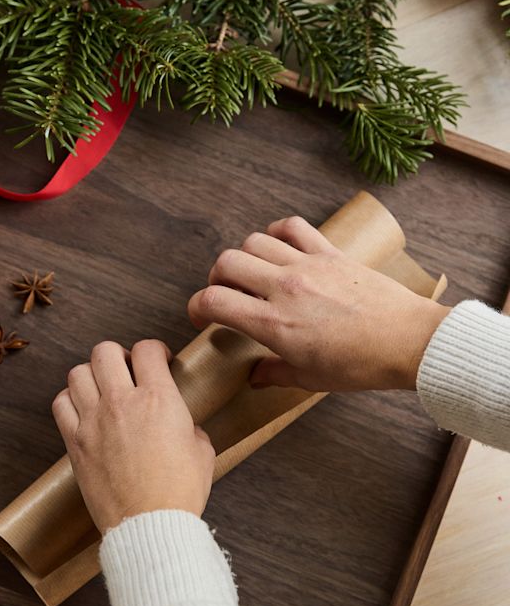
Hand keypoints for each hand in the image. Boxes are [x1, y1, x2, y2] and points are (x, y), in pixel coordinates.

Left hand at [52, 339, 214, 533]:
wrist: (150, 526)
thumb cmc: (179, 492)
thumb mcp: (202, 451)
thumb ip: (189, 426)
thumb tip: (182, 425)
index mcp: (159, 399)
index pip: (147, 350)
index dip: (154, 350)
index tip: (159, 361)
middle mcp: (122, 403)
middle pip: (105, 351)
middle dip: (118, 355)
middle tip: (128, 370)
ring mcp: (94, 422)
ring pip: (78, 372)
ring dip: (92, 375)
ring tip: (103, 388)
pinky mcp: (76, 443)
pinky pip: (61, 404)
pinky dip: (70, 400)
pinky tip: (83, 409)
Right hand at [188, 216, 449, 391]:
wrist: (409, 342)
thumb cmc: (361, 365)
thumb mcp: (311, 379)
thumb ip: (274, 374)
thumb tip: (254, 376)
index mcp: (274, 324)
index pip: (213, 301)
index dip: (197, 307)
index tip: (202, 316)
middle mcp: (284, 288)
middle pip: (226, 262)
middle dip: (216, 279)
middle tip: (226, 294)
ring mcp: (307, 265)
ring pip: (254, 241)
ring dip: (244, 257)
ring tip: (253, 274)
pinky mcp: (330, 252)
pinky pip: (292, 227)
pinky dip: (277, 232)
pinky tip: (278, 247)